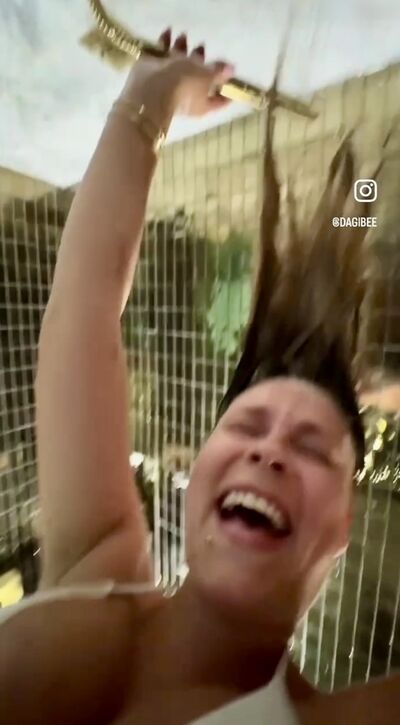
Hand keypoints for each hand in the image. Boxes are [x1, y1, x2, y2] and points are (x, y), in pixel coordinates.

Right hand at [120, 28, 234, 126]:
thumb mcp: (207, 78)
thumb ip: (219, 73)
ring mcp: (170, 85)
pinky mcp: (156, 73)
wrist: (151, 87)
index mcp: (203, 104)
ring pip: (179, 64)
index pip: (219, 99)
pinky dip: (165, 43)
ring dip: (182, 48)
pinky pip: (162, 55)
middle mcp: (187, 96)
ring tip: (183, 36)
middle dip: (200, 61)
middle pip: (198, 78)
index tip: (232, 76)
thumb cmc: (185, 84)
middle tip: (201, 46)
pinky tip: (168, 34)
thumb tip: (231, 70)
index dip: (227, 89)